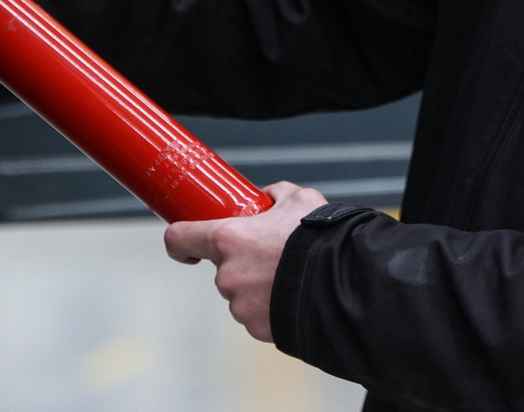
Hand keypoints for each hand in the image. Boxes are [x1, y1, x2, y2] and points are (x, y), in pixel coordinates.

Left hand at [164, 182, 328, 342]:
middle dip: (243, 262)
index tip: (187, 248)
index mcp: (228, 239)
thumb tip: (267, 197)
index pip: (180, 239)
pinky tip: (293, 295)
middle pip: (222, 268)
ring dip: (258, 285)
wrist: (344, 284)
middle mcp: (227, 274)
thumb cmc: (319, 239)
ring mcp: (240, 305)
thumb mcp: (300, 199)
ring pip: (241, 292)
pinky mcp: (256, 328)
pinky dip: (270, 306)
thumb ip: (275, 195)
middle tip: (272, 255)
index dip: (179, 241)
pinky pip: (257, 314)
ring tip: (290, 276)